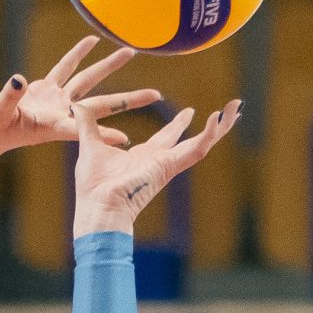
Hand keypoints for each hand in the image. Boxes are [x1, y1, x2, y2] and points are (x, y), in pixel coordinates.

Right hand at [0, 37, 160, 176]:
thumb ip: (8, 98)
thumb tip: (18, 79)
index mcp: (51, 126)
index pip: (83, 129)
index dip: (104, 134)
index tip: (127, 139)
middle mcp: (60, 114)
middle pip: (101, 104)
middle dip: (129, 100)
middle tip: (157, 95)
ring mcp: (55, 101)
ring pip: (88, 80)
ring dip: (109, 67)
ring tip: (130, 52)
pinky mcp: (44, 90)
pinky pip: (65, 68)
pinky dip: (77, 54)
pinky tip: (92, 41)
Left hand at [72, 97, 239, 237]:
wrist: (98, 207)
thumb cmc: (91, 185)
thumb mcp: (89, 144)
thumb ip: (87, 123)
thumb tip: (77, 105)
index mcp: (144, 157)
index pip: (167, 138)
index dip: (178, 124)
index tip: (189, 112)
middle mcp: (160, 161)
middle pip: (191, 139)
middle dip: (209, 126)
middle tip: (227, 111)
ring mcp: (168, 165)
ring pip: (202, 143)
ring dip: (220, 127)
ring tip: (235, 109)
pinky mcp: (171, 167)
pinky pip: (196, 149)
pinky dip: (209, 134)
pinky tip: (219, 119)